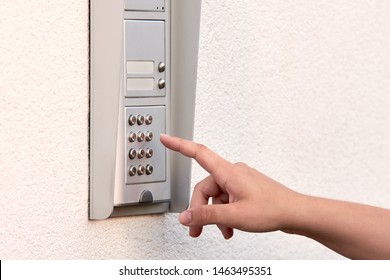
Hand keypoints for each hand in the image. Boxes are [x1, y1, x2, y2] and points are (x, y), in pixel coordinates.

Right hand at [160, 134, 299, 238]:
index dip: (179, 145)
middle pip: (205, 187)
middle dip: (200, 210)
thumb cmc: (272, 209)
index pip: (198, 153)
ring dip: (214, 215)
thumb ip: (207, 215)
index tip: (165, 138)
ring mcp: (239, 181)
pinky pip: (227, 199)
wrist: (295, 212)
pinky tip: (230, 227)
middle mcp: (232, 173)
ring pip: (216, 196)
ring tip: (222, 231)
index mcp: (228, 172)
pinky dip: (225, 213)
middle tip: (197, 230)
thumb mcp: (234, 215)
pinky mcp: (245, 189)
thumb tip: (186, 217)